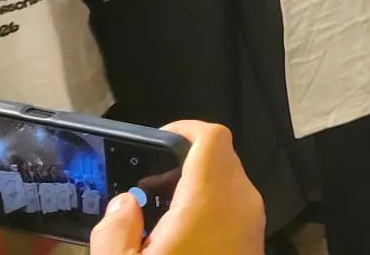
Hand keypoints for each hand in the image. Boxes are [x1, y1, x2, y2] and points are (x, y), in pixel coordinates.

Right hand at [89, 120, 263, 254]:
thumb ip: (115, 231)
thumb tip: (124, 204)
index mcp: (210, 200)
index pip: (212, 137)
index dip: (184, 129)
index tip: (155, 142)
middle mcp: (241, 203)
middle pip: (219, 157)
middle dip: (183, 162)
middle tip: (146, 184)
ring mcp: (253, 222)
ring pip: (228, 181)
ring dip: (195, 186)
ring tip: (155, 215)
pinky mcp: (254, 241)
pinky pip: (234, 206)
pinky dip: (208, 207)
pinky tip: (177, 236)